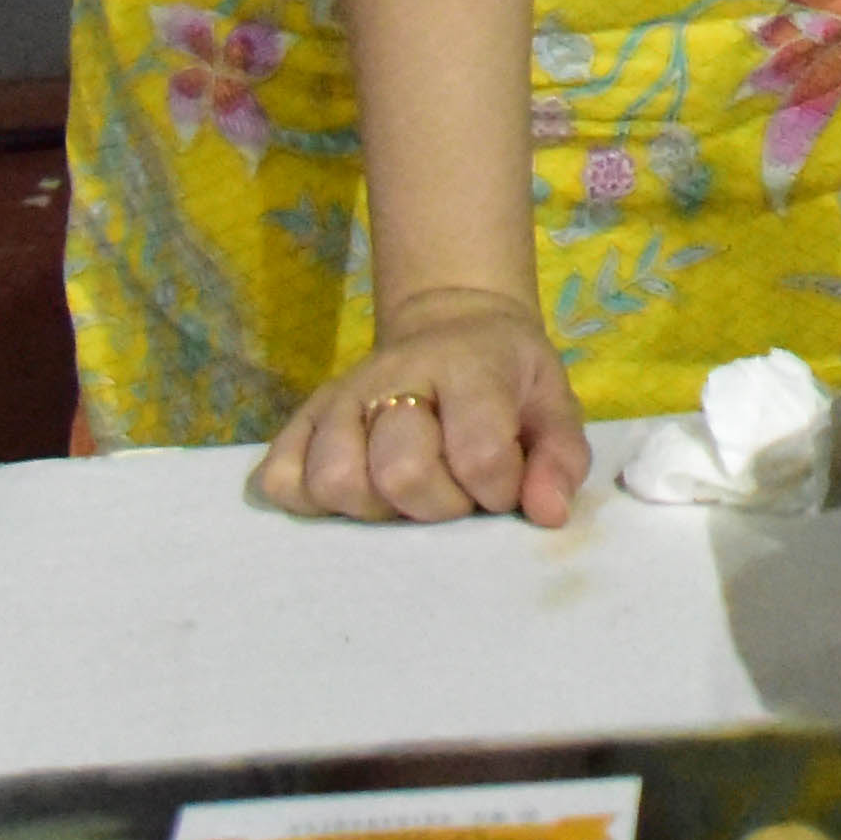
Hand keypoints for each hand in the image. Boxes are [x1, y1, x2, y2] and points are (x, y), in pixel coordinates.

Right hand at [256, 287, 592, 528]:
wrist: (454, 326)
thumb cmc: (509, 379)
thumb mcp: (554, 404)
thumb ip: (560, 458)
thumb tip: (547, 512)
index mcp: (469, 367)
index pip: (478, 452)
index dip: (497, 490)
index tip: (503, 487)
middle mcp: (396, 375)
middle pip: (400, 473)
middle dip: (438, 506)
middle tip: (455, 493)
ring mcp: (341, 396)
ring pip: (334, 480)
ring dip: (375, 508)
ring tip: (404, 496)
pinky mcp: (303, 418)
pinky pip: (280, 478)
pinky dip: (310, 501)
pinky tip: (353, 493)